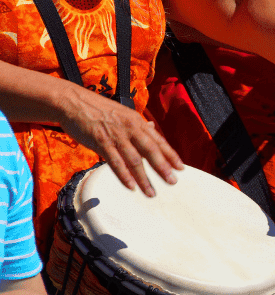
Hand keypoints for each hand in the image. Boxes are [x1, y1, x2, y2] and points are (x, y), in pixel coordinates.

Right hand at [58, 86, 183, 196]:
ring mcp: (116, 135)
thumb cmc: (99, 109)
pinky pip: (115, 162)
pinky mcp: (101, 142)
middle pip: (151, 151)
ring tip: (151, 192)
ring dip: (144, 178)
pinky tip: (131, 186)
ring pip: (134, 160)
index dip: (170, 155)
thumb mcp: (124, 113)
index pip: (159, 141)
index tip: (181, 168)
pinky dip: (124, 175)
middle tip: (172, 182)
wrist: (74, 102)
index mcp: (137, 122)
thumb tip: (153, 127)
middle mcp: (130, 128)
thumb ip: (138, 124)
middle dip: (163, 168)